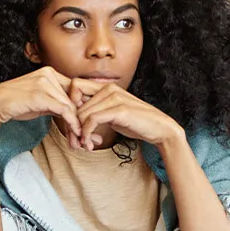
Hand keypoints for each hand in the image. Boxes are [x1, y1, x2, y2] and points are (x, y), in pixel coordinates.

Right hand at [0, 66, 82, 137]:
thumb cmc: (16, 104)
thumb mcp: (40, 101)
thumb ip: (56, 102)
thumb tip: (74, 113)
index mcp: (49, 72)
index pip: (74, 89)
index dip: (83, 108)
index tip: (87, 124)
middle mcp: (48, 74)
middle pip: (74, 98)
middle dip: (82, 119)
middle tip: (88, 137)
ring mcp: (44, 82)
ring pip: (71, 105)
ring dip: (77, 125)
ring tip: (81, 140)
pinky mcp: (40, 94)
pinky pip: (63, 110)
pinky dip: (72, 123)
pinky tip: (75, 133)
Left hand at [69, 78, 183, 150]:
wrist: (159, 129)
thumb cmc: (134, 122)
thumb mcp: (111, 113)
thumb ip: (95, 109)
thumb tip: (74, 115)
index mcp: (105, 86)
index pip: (74, 86)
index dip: (70, 103)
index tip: (75, 122)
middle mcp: (108, 88)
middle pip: (74, 101)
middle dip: (72, 123)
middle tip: (77, 140)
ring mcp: (114, 97)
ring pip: (81, 113)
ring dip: (80, 133)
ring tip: (87, 144)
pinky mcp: (119, 109)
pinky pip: (92, 120)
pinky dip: (87, 134)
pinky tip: (92, 144)